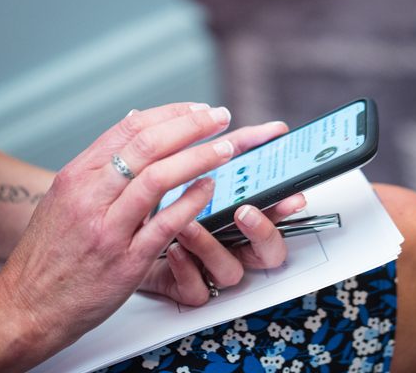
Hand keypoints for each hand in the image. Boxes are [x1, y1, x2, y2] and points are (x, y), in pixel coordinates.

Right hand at [0, 103, 241, 353]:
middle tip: (221, 118)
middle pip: (148, 145)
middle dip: (192, 126)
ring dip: (199, 158)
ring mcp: (108, 229)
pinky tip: (210, 188)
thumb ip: (101, 162)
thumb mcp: (64, 197)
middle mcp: (90, 196)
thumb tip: (134, 118)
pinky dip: (192, 201)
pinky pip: (165, 225)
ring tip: (227, 149)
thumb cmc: (48, 254)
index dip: (171, 114)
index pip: (130, 128)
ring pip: (159, 178)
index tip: (198, 109)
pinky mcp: (125, 263)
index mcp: (76, 176)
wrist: (26, 307)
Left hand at [138, 124, 307, 305]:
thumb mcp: (202, 173)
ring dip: (210, 245)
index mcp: (240, 220)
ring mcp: (210, 269)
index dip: (287, 210)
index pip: (277, 220)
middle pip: (267, 253)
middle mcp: (231, 246)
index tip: (290, 196)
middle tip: (245, 211)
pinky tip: (172, 250)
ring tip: (188, 224)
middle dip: (262, 232)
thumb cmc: (170, 205)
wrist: (124, 238)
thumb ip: (231, 149)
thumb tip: (260, 125)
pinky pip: (196, 289)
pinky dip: (186, 269)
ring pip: (229, 272)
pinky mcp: (184, 286)